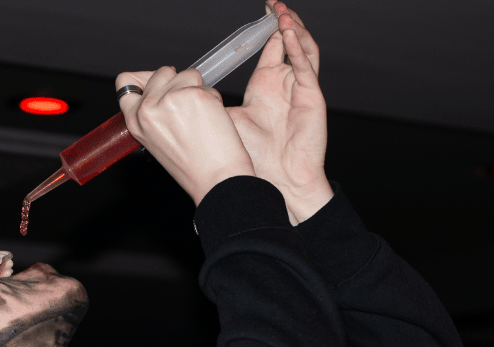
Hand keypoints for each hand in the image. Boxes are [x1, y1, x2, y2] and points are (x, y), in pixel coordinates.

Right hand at [115, 66, 254, 205]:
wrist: (215, 178)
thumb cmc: (192, 165)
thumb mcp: (158, 139)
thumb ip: (153, 111)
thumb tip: (161, 82)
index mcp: (134, 121)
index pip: (125, 81)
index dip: (146, 78)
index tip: (161, 84)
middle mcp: (148, 109)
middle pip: (162, 72)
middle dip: (179, 83)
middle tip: (187, 111)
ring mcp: (170, 99)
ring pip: (187, 74)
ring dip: (198, 90)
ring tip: (200, 119)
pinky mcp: (194, 95)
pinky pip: (206, 85)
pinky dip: (212, 98)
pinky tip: (211, 120)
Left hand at [227, 2, 331, 223]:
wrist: (272, 182)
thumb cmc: (249, 158)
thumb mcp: (221, 121)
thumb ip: (206, 102)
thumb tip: (181, 91)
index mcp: (267, 87)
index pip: (272, 49)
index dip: (266, 30)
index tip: (261, 12)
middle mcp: (285, 85)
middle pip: (289, 43)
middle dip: (282, 22)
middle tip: (273, 4)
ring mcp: (300, 90)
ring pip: (302, 49)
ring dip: (293, 28)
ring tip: (282, 11)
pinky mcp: (312, 97)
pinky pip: (307, 65)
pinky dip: (298, 47)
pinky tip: (288, 33)